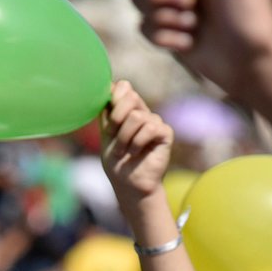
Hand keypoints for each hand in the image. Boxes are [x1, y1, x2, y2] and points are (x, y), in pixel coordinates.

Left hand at [100, 81, 172, 199]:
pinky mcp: (165, 132)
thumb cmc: (116, 162)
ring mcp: (155, 121)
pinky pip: (150, 128)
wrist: (129, 185)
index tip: (107, 123)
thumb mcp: (106, 135)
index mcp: (127, 109)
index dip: (113, 100)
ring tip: (123, 151)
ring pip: (137, 117)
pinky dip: (137, 143)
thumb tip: (108, 86)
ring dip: (124, 137)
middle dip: (116, 118)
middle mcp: (142, 112)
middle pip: (130, 96)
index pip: (123, 87)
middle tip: (112, 137)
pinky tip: (135, 153)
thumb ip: (107, 112)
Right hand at [133, 0, 271, 95]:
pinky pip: (144, 29)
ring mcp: (173, 8)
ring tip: (193, 25)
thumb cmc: (247, 11)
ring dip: (165, 18)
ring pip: (139, 4)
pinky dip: (166, 38)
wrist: (248, 59)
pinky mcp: (169, 33)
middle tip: (190, 4)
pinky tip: (190, 43)